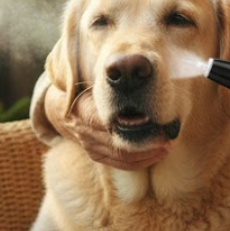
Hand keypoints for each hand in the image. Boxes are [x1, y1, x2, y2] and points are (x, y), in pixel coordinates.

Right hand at [42, 81, 170, 170]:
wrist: (60, 107)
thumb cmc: (84, 89)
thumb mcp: (94, 80)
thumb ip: (113, 80)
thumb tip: (141, 66)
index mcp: (85, 112)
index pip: (113, 125)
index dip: (138, 127)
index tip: (158, 123)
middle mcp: (86, 132)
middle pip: (121, 145)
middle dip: (148, 143)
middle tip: (169, 137)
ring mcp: (89, 146)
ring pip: (123, 158)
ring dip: (148, 154)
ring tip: (166, 146)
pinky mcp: (95, 155)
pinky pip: (120, 164)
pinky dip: (140, 161)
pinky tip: (156, 154)